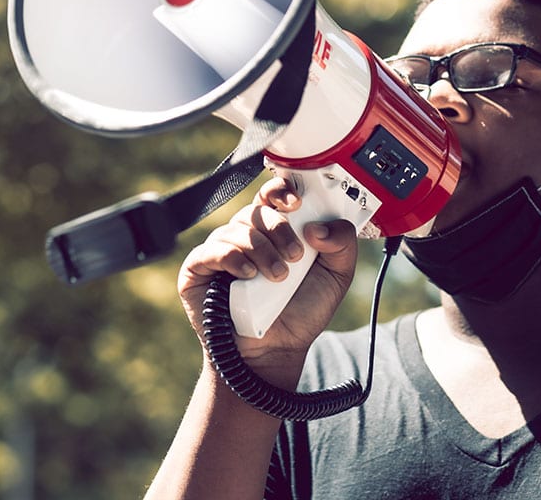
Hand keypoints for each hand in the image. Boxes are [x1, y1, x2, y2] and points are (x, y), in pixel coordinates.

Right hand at [177, 177, 356, 373]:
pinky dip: (233, 259)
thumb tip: (318, 226)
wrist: (275, 351)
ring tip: (277, 278)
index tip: (297, 204)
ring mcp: (220, 250)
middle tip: (295, 256)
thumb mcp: (336, 276)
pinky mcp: (197, 268)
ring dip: (263, 251)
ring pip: (237, 229)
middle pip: (257, 209)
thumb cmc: (301, 311)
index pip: (273, 194)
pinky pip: (212, 250)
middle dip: (279, 229)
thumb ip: (342, 244)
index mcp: (275, 229)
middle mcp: (246, 234)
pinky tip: (248, 275)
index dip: (282, 190)